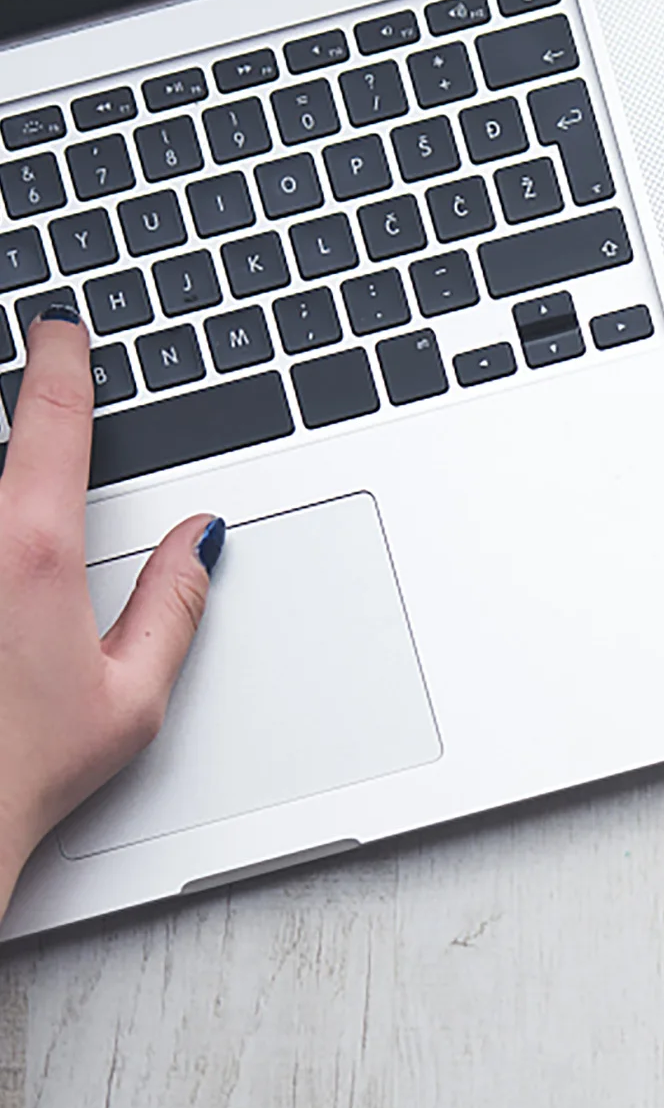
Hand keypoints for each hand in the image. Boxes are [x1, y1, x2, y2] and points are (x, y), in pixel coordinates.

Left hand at [0, 309, 222, 915]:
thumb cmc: (20, 772)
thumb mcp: (130, 696)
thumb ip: (172, 606)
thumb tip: (200, 542)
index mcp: (29, 550)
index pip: (50, 424)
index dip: (61, 366)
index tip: (60, 334)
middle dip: (15, 417)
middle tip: (24, 391)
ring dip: (4, 488)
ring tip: (21, 509)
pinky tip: (5, 572)